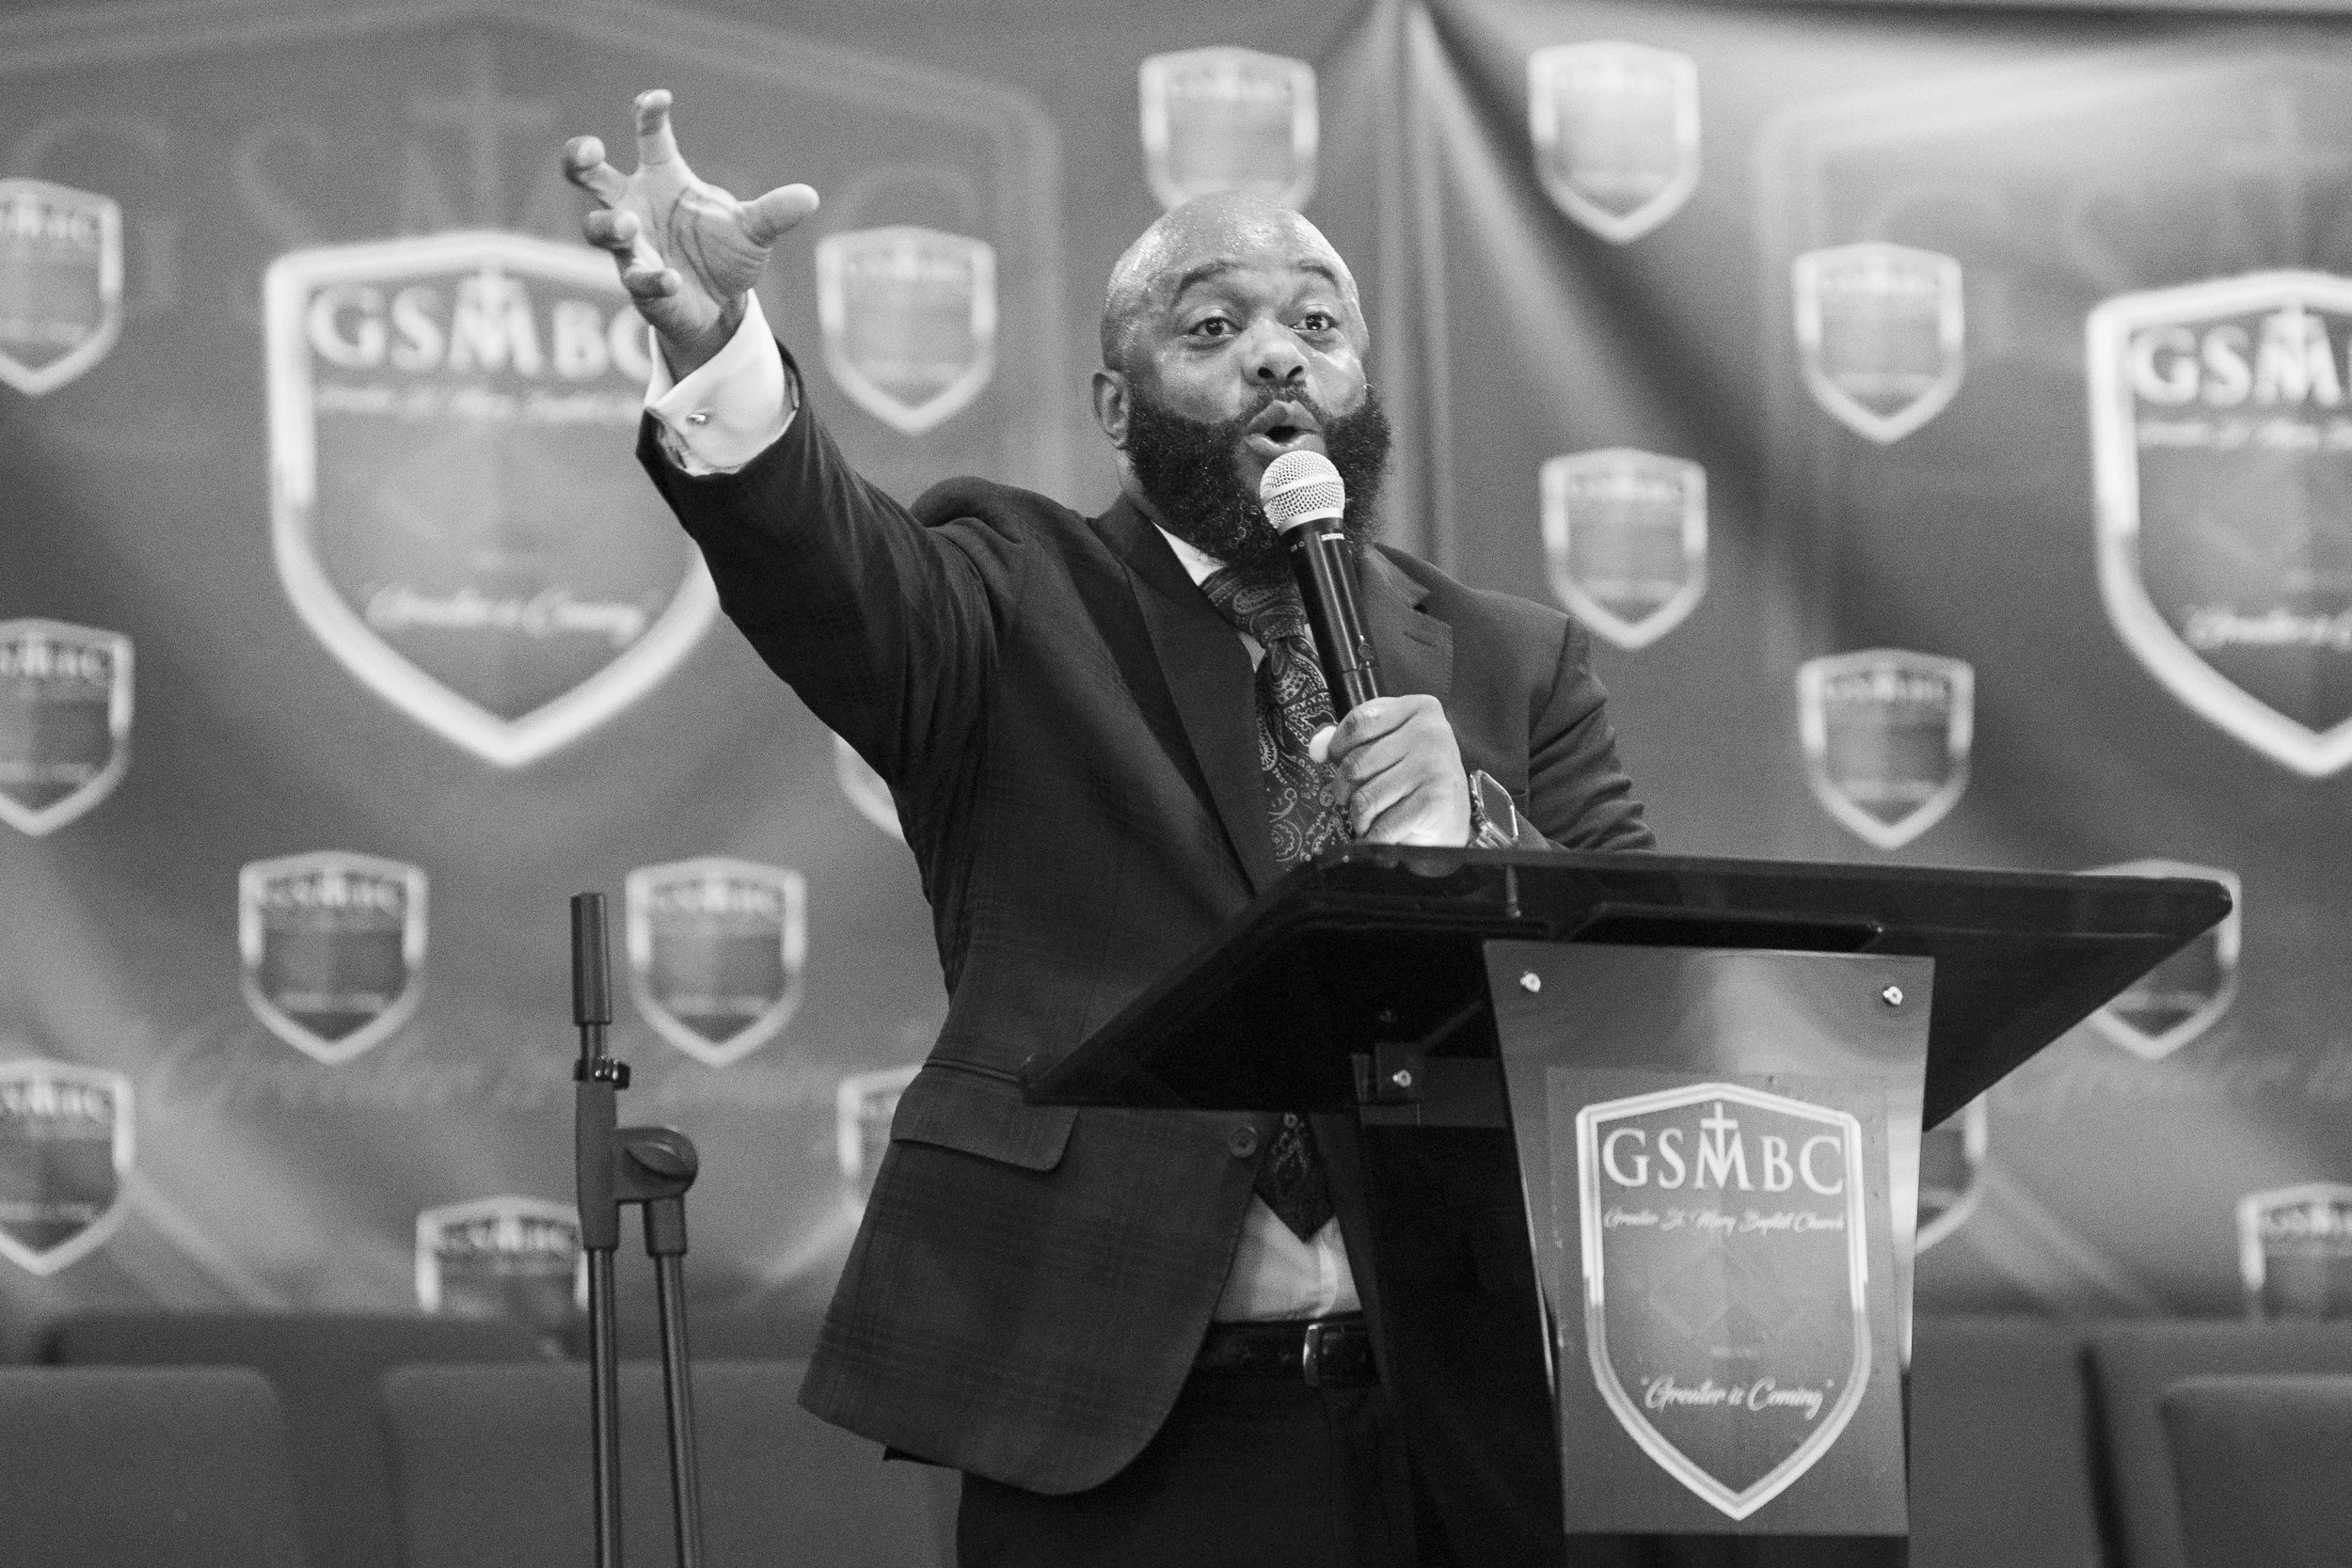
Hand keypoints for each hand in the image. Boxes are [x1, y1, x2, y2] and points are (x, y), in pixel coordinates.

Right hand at [563, 90, 819, 375]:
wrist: (719, 306)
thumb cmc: (723, 252)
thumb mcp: (753, 231)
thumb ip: (773, 213)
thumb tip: (809, 198)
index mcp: (663, 179)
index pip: (649, 136)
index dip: (648, 114)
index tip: (658, 100)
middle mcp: (636, 206)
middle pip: (588, 174)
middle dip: (578, 159)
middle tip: (589, 152)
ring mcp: (631, 246)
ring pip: (597, 228)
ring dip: (609, 225)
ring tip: (626, 225)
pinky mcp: (638, 285)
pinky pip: (635, 279)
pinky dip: (653, 280)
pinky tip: (671, 280)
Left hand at [1317, 695, 1471, 845]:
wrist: (1450, 823)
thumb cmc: (1413, 783)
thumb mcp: (1384, 748)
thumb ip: (1347, 742)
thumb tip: (1317, 747)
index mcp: (1419, 709)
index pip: (1357, 721)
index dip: (1338, 746)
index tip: (1339, 759)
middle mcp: (1431, 733)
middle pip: (1355, 763)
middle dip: (1347, 789)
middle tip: (1363, 796)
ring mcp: (1434, 767)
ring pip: (1363, 798)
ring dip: (1361, 817)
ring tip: (1379, 814)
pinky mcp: (1433, 803)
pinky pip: (1381, 825)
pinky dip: (1376, 836)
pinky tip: (1390, 831)